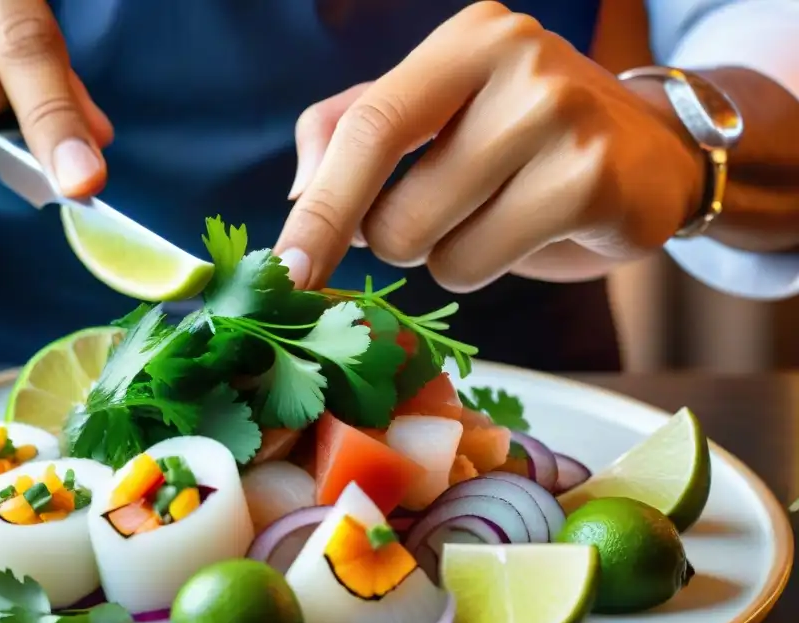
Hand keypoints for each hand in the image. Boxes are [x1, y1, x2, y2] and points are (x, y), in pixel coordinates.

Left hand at [275, 1, 704, 290]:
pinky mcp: (594, 185)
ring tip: (496, 213)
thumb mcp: (433, 112)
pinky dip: (485, 267)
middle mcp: (518, 62)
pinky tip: (530, 228)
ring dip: (445, 255)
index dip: (320, 209)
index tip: (284, 271)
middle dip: (397, 239)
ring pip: (435, 251)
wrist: (650, 153)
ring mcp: (564, 121)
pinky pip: (481, 266)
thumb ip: (349, 129)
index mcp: (466, 39)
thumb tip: (296, 194)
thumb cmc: (518, 138)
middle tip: (447, 207)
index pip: (368, 129)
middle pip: (393, 216)